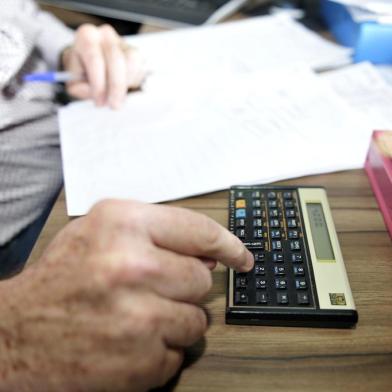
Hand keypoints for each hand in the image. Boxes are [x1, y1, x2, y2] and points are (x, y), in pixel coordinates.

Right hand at [0, 200, 252, 391]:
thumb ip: (157, 231)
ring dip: (175, 321)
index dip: (228, 244)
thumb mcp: (103, 231)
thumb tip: (210, 251)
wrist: (16, 334)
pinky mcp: (139, 362)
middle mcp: (133, 266)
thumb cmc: (62, 277)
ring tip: (137, 316)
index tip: (242, 257)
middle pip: (201, 280)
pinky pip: (179, 355)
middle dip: (183, 287)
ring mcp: (138, 318)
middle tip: (151, 290)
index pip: (200, 231)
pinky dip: (161, 350)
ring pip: (197, 321)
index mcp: (124, 224)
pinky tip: (129, 341)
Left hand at [61, 24, 145, 108]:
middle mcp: (105, 35)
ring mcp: (123, 42)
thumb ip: (79, 87)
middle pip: (116, 60)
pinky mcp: (136, 53)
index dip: (98, 85)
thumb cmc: (83, 71)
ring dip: (126, 85)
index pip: (95, 60)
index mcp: (86, 37)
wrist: (92, 64)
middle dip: (115, 87)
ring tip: (117, 98)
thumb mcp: (74, 81)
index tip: (99, 102)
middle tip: (113, 105)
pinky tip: (123, 88)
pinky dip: (133, 83)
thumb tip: (90, 91)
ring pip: (131, 63)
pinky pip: (140, 69)